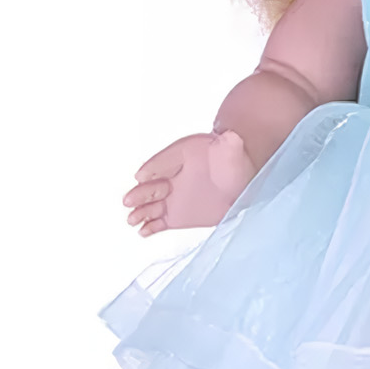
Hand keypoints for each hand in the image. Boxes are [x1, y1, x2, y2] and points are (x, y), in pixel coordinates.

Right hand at [122, 130, 257, 235]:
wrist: (240, 182)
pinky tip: (143, 232)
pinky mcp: (176, 215)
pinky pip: (159, 222)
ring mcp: (172, 197)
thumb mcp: (233, 150)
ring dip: (141, 212)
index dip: (152, 169)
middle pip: (152, 186)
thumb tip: (231, 137)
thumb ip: (229, 144)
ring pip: (151, 205)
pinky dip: (150, 227)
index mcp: (181, 156)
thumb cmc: (234, 162)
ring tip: (132, 219)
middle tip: (129, 200)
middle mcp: (171, 177)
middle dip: (140, 194)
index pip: (162, 162)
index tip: (141, 177)